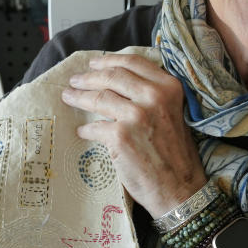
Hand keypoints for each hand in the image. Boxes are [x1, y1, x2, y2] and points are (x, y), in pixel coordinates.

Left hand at [60, 53, 206, 217]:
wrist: (179, 188)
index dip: (109, 60)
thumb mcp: (173, 112)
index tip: (94, 63)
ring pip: (99, 98)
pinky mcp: (120, 137)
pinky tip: (82, 132)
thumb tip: (119, 82)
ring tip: (68, 97)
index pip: (133, 62)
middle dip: (89, 77)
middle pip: (112, 77)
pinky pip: (94, 128)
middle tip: (75, 80)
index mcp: (169, 87)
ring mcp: (136, 116)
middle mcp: (154, 97)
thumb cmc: (176, 153)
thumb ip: (154, 94)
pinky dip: (86, 130)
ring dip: (79, 97)